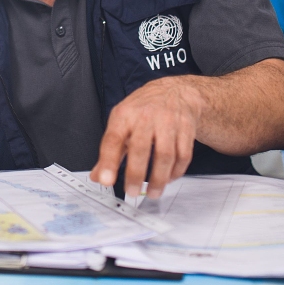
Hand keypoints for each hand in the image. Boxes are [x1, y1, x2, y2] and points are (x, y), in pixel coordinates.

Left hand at [90, 77, 201, 198]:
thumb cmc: (144, 110)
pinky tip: (168, 179)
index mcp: (125, 115)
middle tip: (132, 192)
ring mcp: (168, 122)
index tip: (106, 180)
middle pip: (141, 149)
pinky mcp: (186, 129)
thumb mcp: (121, 122)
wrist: (175, 92)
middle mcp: (146, 117)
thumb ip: (110, 151)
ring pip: (165, 155)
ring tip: (153, 192)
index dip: (108, 162)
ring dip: (159, 178)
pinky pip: (183, 156)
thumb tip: (97, 176)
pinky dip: (176, 172)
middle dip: (136, 175)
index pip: (113, 139)